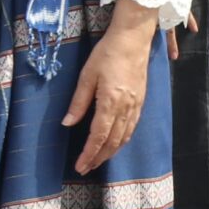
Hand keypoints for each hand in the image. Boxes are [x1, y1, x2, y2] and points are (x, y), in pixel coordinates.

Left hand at [64, 0, 156, 173]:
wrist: (133, 40)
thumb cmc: (107, 54)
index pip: (98, 136)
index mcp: (110, 102)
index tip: (79, 166)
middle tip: (85, 168)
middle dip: (98, 158)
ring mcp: (136, 106)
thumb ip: (78, 102)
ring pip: (124, 137)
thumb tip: (67, 123)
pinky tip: (114, 144)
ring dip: (110, 152)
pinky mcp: (141, 102)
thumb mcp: (87, 76)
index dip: (89, 154)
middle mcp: (126, 108)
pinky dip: (122, 140)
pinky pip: (131, 128)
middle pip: (112, 142)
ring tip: (97, 161)